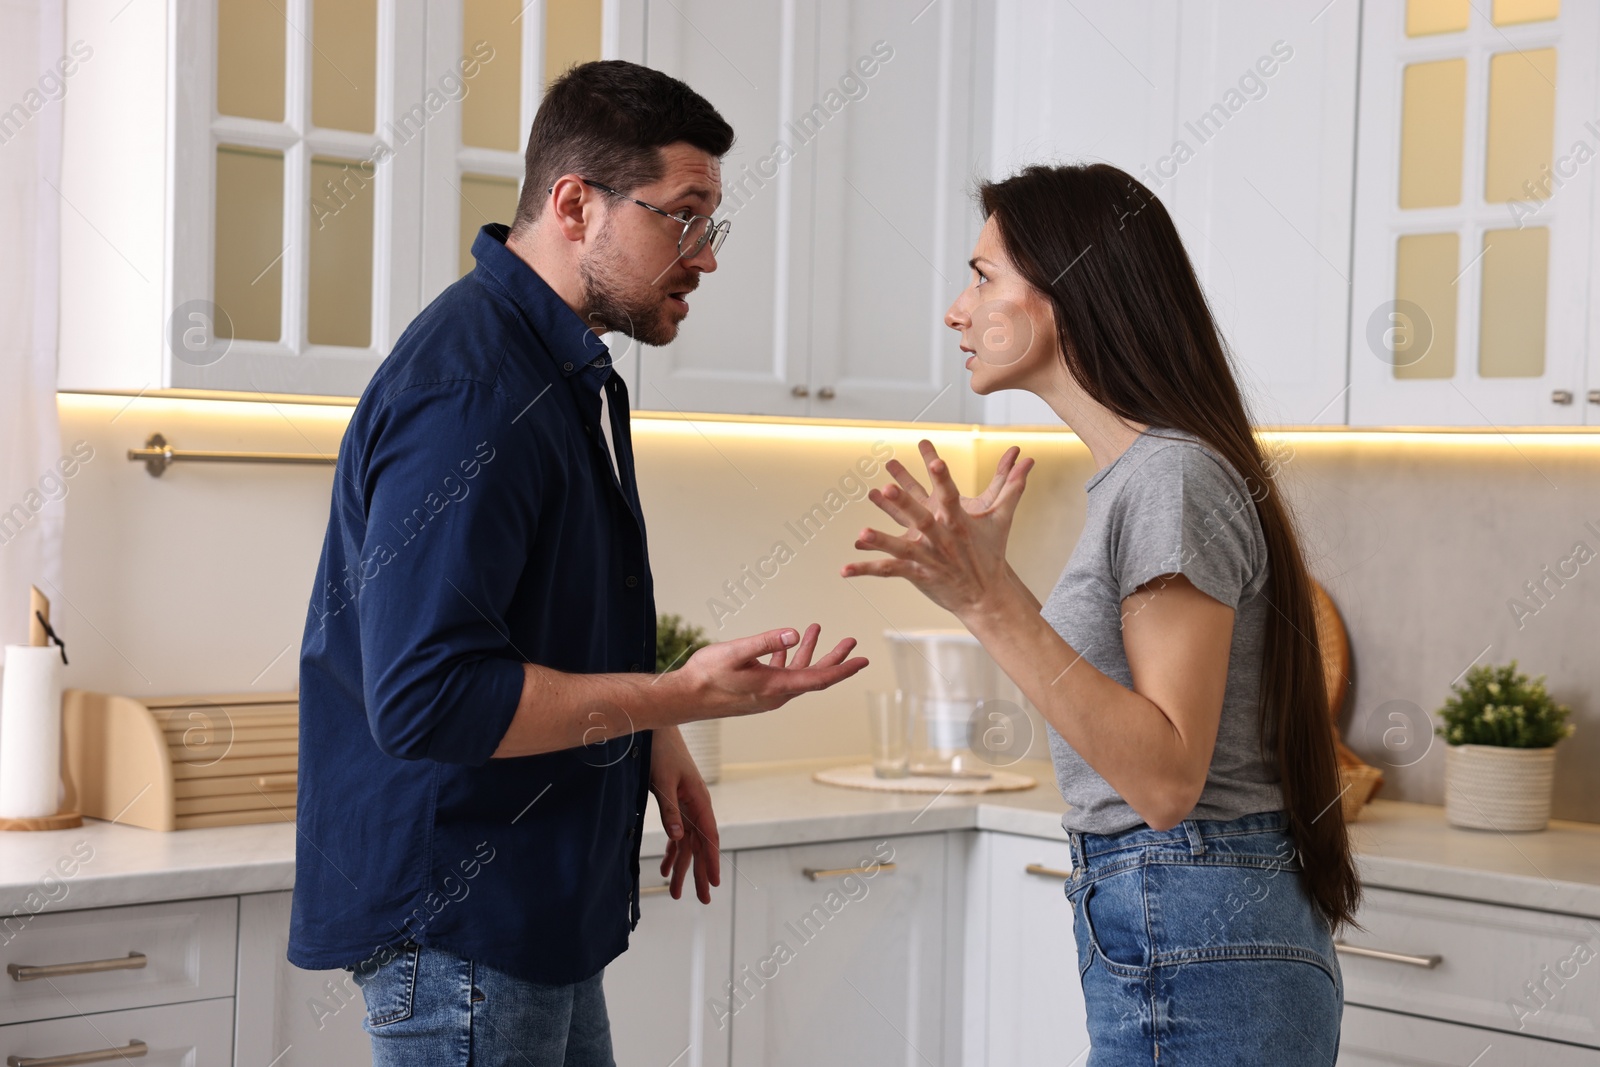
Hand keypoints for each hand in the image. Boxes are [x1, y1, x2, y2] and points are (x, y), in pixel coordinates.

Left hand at [649, 725, 719, 902]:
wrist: (657, 730)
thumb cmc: (661, 752)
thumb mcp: (663, 781)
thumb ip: (670, 809)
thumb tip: (677, 838)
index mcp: (699, 800)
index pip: (709, 837)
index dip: (711, 861)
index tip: (713, 883)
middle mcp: (696, 806)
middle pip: (700, 846)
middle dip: (699, 873)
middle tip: (702, 899)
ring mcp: (687, 806)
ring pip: (687, 843)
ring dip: (682, 867)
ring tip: (676, 892)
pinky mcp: (676, 805)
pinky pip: (677, 834)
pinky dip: (671, 852)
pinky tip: (665, 868)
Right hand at [677, 623, 868, 719]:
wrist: (684, 698)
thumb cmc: (706, 676)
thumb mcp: (736, 652)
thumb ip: (766, 641)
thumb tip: (795, 633)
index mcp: (776, 687)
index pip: (819, 678)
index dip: (844, 669)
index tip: (863, 660)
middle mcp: (776, 694)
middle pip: (814, 675)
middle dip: (834, 658)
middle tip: (851, 641)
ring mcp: (766, 694)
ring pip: (797, 672)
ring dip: (809, 652)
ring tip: (818, 629)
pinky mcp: (756, 691)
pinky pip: (780, 673)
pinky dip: (786, 656)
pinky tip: (784, 643)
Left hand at [841, 439, 1032, 617]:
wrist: (985, 595)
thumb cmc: (990, 554)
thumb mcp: (1001, 520)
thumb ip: (1012, 487)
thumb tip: (1028, 461)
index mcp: (957, 520)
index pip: (948, 492)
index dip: (941, 476)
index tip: (933, 458)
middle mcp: (940, 537)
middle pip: (919, 517)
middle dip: (903, 503)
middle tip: (886, 488)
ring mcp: (927, 557)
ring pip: (900, 546)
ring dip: (880, 540)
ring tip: (859, 534)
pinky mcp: (916, 573)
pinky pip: (887, 571)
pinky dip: (865, 570)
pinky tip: (844, 569)